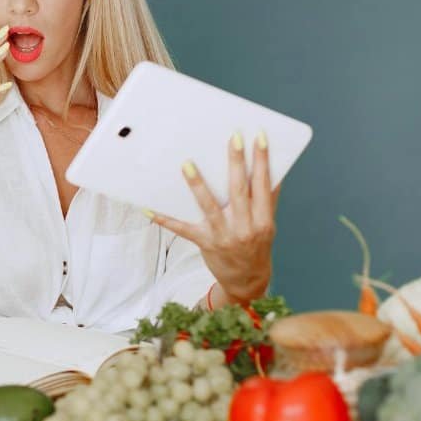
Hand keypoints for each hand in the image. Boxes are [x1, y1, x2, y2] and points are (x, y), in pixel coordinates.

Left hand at [147, 131, 280, 303]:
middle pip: (239, 191)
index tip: (258, 137)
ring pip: (209, 207)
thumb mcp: (267, 225)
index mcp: (263, 220)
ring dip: (198, 185)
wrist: (247, 283)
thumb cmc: (256, 246)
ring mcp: (223, 236)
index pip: (263, 185)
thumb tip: (271, 170)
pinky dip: (165, 219)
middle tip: (232, 138)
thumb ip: (267, 199)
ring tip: (188, 164)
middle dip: (236, 163)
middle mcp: (244, 227)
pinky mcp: (204, 243)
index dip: (262, 161)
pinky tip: (149, 208)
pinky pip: (182, 229)